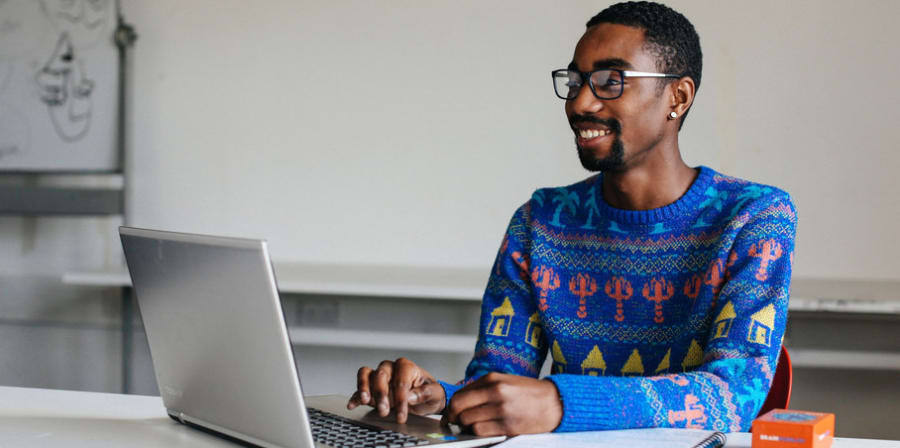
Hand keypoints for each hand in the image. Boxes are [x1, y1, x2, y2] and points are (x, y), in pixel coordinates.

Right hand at [347, 357, 445, 422]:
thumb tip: (410, 396)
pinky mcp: (371, 388)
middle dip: (381, 393)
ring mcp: (379, 377)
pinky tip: (352, 405)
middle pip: (381, 374)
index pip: (400, 380)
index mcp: (406, 366)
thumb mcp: (434, 393)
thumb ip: (424, 393)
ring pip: (366, 375)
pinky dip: (355, 396)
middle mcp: (391, 368)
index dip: (400, 397)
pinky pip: (359, 389)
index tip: (402, 414)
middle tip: (384, 410)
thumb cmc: (430, 392)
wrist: (426, 399)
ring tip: (365, 401)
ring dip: (365, 388)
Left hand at [444, 372, 561, 435]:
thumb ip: (483, 388)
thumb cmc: (530, 393)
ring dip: (465, 426)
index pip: (460, 393)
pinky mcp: (507, 425)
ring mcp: (501, 409)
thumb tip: (462, 400)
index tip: (452, 412)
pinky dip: (476, 432)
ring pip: (467, 420)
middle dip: (454, 417)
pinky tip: (482, 430)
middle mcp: (495, 392)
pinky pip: (480, 431)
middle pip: (459, 407)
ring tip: (471, 426)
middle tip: (455, 422)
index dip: (452, 406)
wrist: (555, 403)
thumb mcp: (505, 381)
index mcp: (493, 379)